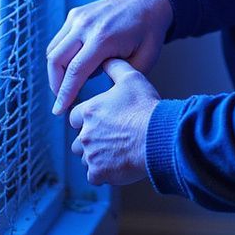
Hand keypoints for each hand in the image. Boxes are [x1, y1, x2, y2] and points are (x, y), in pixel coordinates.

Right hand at [47, 0, 171, 114]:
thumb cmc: (149, 32)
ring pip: (53, 50)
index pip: (76, 71)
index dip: (65, 94)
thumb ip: (119, 78)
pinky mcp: (76, 14)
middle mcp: (86, 25)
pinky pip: (60, 39)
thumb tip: (99, 92)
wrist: (148, 0)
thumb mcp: (143, 60)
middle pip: (56, 60)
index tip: (59, 110)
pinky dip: (61, 56)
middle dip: (56, 85)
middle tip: (62, 100)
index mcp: (104, 37)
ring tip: (69, 85)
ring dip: (56, 71)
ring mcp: (78, 17)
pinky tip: (76, 66)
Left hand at [68, 58, 159, 185]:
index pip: (76, 117)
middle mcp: (85, 134)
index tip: (102, 120)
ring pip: (86, 158)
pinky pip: (95, 176)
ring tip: (116, 152)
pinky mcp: (98, 173)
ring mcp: (91, 155)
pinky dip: (104, 173)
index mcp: (89, 111)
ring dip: (96, 156)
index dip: (88, 119)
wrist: (157, 137)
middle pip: (79, 140)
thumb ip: (115, 67)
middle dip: (90, 139)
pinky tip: (118, 165)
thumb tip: (106, 58)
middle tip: (111, 137)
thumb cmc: (145, 108)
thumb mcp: (131, 79)